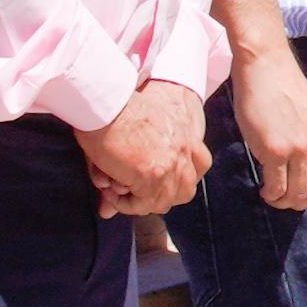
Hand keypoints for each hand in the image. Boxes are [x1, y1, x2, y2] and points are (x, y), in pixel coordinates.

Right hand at [78, 81, 209, 217]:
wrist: (106, 101)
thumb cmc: (115, 109)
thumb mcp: (134, 135)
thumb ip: (133, 167)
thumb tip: (112, 204)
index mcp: (187, 133)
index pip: (200, 164)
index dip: (181, 177)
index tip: (160, 181)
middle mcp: (184, 150)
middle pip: (185, 190)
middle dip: (160, 196)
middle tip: (135, 192)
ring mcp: (171, 164)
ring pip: (163, 201)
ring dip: (139, 202)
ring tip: (116, 191)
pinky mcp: (153, 175)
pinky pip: (142, 204)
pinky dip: (125, 204)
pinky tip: (109, 191)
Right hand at [230, 48, 306, 211]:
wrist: (267, 69)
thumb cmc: (290, 93)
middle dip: (305, 202)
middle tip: (289, 197)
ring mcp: (300, 147)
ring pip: (299, 195)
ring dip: (285, 202)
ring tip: (275, 195)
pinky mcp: (275, 150)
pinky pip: (277, 188)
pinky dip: (271, 195)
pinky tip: (265, 189)